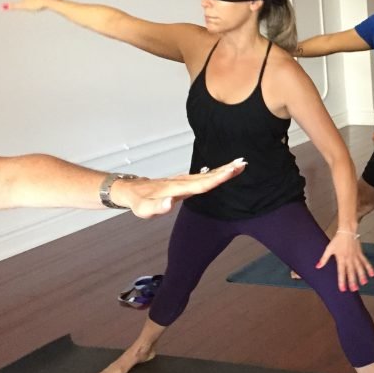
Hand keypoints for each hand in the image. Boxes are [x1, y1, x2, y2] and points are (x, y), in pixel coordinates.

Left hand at [110, 158, 247, 217]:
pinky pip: (202, 175)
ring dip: (223, 169)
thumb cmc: (138, 201)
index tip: (232, 170)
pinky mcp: (184, 180)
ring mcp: (183, 180)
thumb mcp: (143, 209)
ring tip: (239, 164)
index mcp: (177, 189)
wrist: (131, 190)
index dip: (217, 178)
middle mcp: (182, 182)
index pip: (201, 184)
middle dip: (226, 170)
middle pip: (208, 176)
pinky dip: (215, 172)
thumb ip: (156, 207)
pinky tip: (223, 170)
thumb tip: (169, 204)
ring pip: (207, 174)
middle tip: (243, 163)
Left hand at [316, 231, 373, 291]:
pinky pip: (365, 262)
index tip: (343, 289)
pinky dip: (369, 268)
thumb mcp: (329, 249)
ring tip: (364, 283)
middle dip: (353, 281)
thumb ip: (324, 259)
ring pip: (359, 268)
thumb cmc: (337, 240)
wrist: (347, 231)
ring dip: (362, 276)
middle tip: (354, 289)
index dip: (342, 281)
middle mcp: (349, 259)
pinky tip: (372, 274)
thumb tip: (318, 267)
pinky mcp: (360, 254)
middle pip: (351, 272)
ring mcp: (356, 256)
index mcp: (341, 259)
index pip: (341, 272)